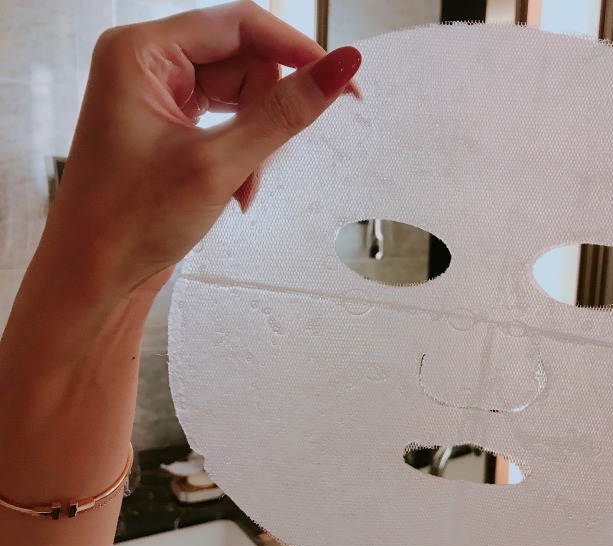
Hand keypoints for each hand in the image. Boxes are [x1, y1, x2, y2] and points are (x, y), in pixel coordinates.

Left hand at [45, 0, 360, 297]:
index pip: (241, 24)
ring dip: (257, 140)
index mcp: (139, 52)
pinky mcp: (170, 123)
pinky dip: (243, 152)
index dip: (298, 50)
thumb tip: (340, 69)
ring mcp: (157, 94)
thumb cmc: (125, 223)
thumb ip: (284, 113)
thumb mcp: (218, 164)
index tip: (343, 80)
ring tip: (243, 184)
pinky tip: (236, 186)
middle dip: (267, 111)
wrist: (93, 278)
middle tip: (269, 157)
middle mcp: (146, 63)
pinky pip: (228, 119)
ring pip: (241, 93)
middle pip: (244, 59)